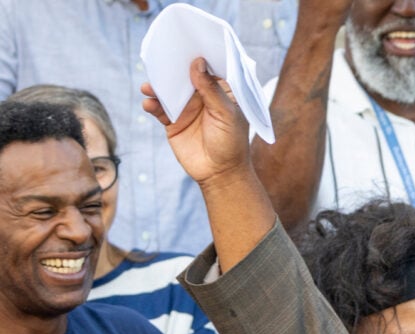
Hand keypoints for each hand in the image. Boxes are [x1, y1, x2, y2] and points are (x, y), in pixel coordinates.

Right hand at [141, 59, 253, 188]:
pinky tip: (149, 104)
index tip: (187, 43)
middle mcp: (203, 97)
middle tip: (160, 59)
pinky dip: (152, 105)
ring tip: (148, 86)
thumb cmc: (231, 144)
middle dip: (172, 68)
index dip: (199, 56)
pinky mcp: (173, 122)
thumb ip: (210, 90)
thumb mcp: (226, 114)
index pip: (209, 69)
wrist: (220, 174)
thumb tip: (197, 63)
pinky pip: (159, 109)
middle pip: (184, 76)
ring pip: (168, 91)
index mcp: (222, 92)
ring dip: (157, 87)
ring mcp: (187, 108)